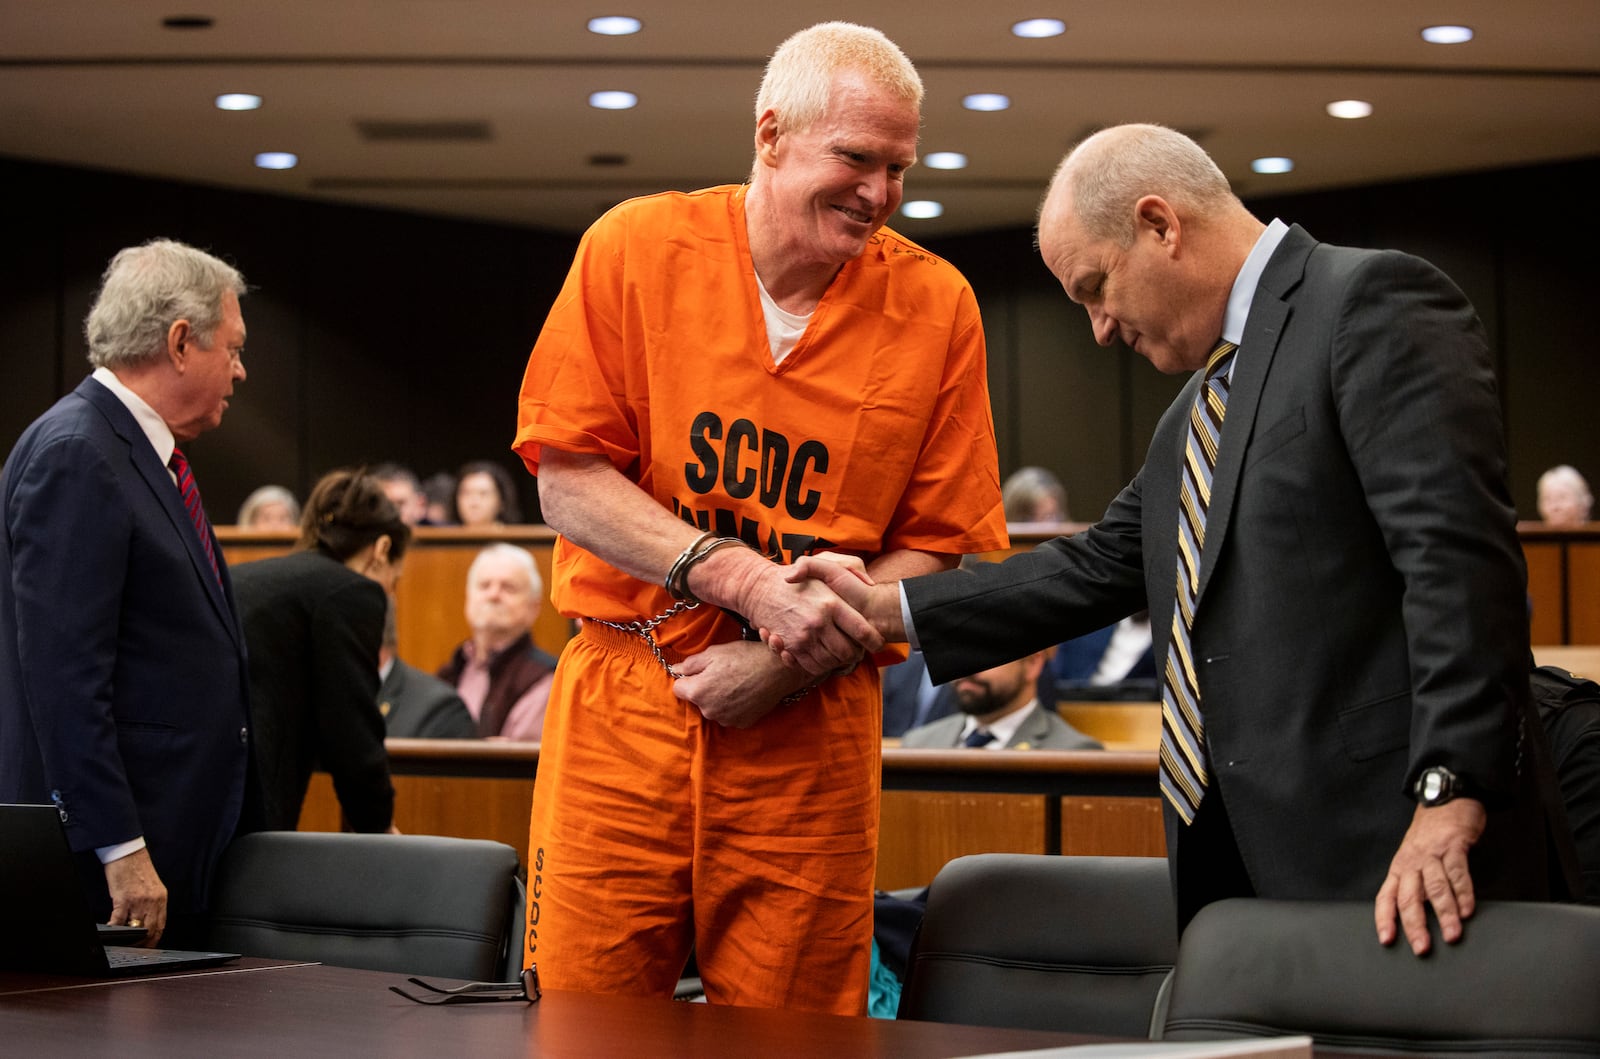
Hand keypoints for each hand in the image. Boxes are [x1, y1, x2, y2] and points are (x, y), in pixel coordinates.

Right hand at [105, 847, 167, 947]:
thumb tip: (145, 921)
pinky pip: (118, 920)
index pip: (161, 925)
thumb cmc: (136, 868)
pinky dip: (114, 929)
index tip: (149, 947)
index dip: (154, 939)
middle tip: (134, 951)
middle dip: (142, 944)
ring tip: (121, 944)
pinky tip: (110, 932)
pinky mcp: (124, 899)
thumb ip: (151, 903)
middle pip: (150, 930)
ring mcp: (139, 901)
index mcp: (161, 898)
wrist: (127, 852)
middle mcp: (152, 901)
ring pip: (135, 928)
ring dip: (128, 939)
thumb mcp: (151, 886)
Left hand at [672, 640, 818, 728]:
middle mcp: (709, 711)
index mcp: (697, 692)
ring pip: (713, 708)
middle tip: (721, 673)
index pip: (678, 688)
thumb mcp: (713, 653)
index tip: (700, 671)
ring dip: (719, 698)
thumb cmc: (744, 657)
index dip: (687, 678)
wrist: (778, 670)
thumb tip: (676, 669)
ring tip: (735, 682)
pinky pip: (729, 714)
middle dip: (704, 688)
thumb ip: (690, 664)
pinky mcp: (742, 723)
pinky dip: (733, 706)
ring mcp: (726, 719)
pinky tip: (744, 692)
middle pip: (697, 700)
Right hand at [765, 553, 890, 667]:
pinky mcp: (791, 648)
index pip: (863, 631)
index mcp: (831, 603)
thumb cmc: (799, 579)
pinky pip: (813, 666)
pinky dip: (821, 666)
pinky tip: (824, 655)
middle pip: (849, 652)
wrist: (760, 588)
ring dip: (839, 661)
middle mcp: (818, 622)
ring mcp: (803, 637)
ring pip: (832, 662)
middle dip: (856, 654)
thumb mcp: (824, 566)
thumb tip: (869, 583)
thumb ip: (851, 569)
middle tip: (857, 649)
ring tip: (840, 651)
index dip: (874, 641)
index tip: (877, 642)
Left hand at [1374, 798, 1486, 954]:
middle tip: (1422, 947)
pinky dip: (1463, 894)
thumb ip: (1416, 884)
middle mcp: (1412, 862)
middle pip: (1409, 897)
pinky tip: (1467, 910)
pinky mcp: (1453, 846)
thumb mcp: (1414, 858)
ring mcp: (1432, 854)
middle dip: (1415, 925)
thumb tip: (1419, 917)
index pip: (1386, 897)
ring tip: (1451, 934)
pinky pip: (1457, 873)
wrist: (1444, 797)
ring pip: (1435, 888)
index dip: (1384, 919)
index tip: (1387, 940)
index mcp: (1399, 867)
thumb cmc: (1429, 834)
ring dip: (1444, 914)